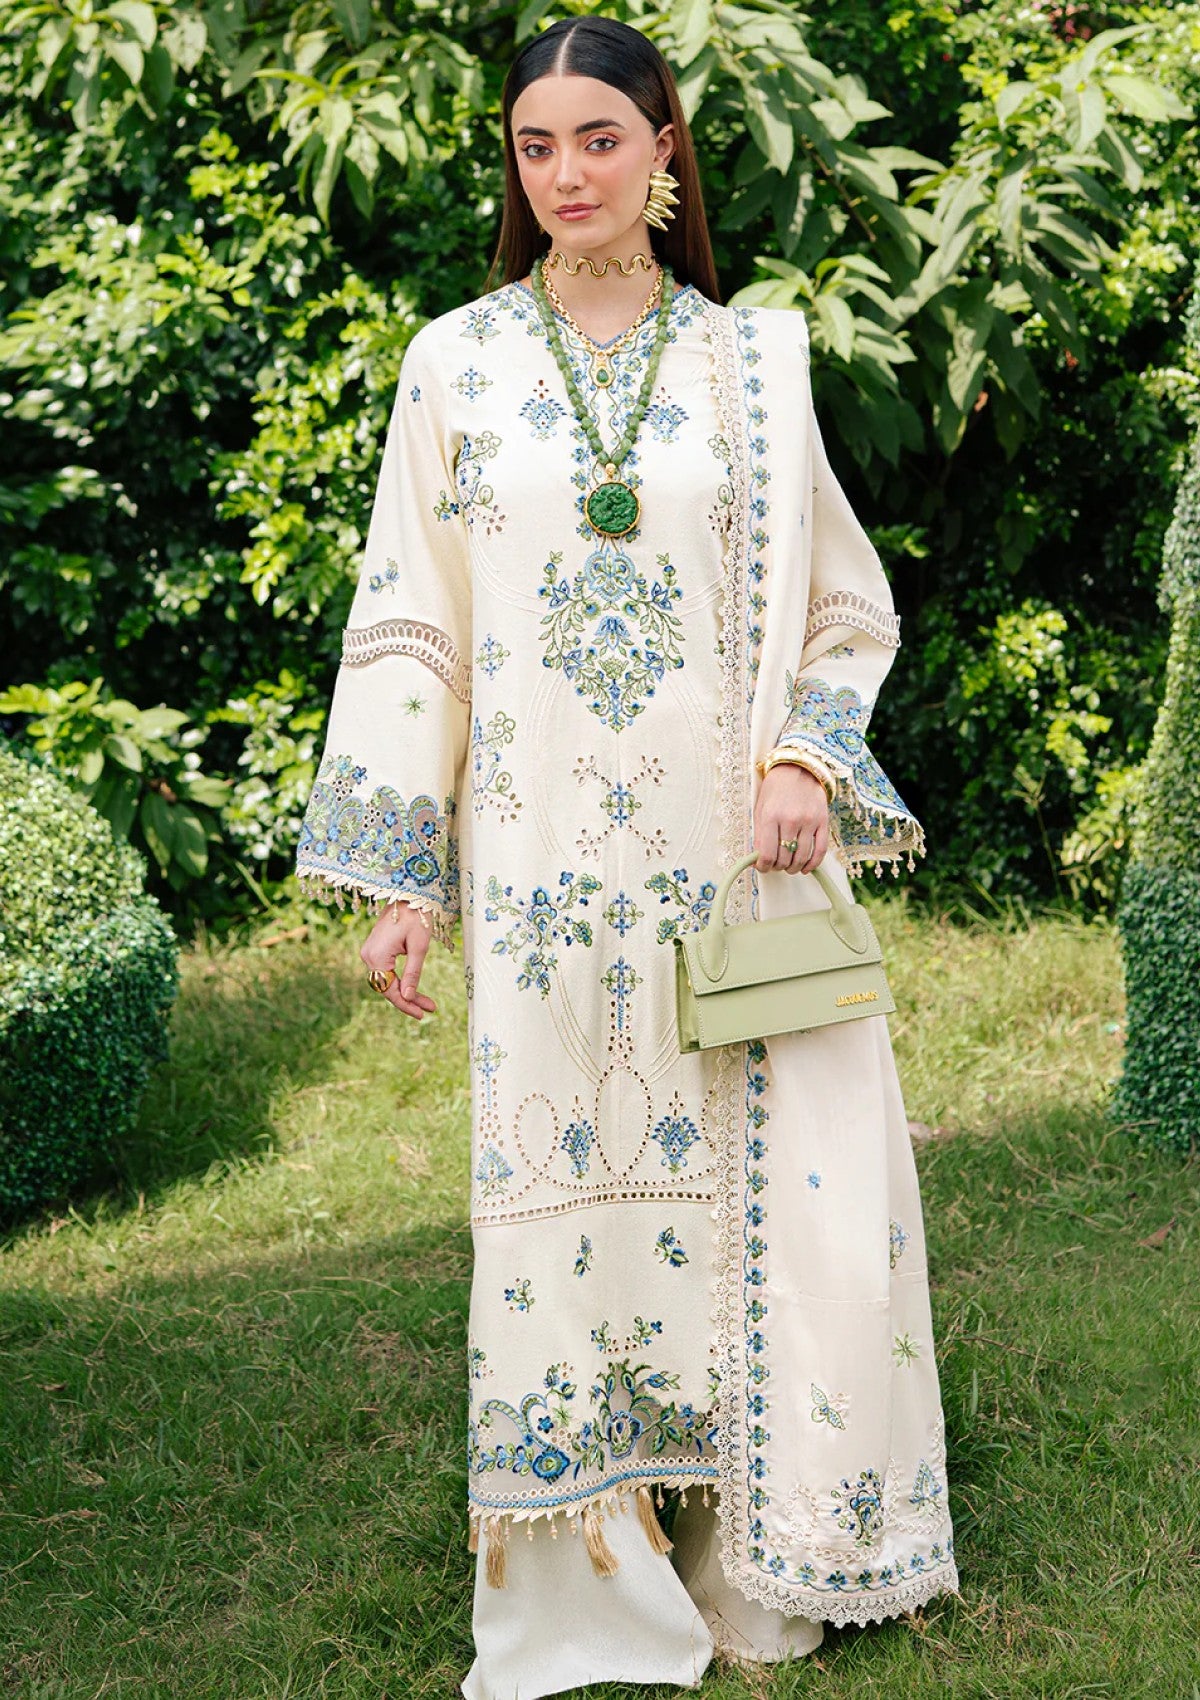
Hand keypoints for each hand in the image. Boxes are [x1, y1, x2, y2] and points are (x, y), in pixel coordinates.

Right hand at [360, 901, 438, 1019]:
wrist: (408, 894)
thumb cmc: (416, 917)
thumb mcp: (419, 947)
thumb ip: (412, 974)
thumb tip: (408, 997)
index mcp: (377, 956)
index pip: (390, 990)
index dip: (406, 1004)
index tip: (423, 1014)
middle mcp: (368, 956)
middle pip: (388, 987)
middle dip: (408, 999)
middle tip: (429, 1010)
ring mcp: (369, 952)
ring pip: (387, 981)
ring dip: (405, 991)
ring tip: (425, 1002)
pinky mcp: (374, 949)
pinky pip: (386, 971)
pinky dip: (399, 981)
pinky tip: (412, 989)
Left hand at [753, 763, 829, 874]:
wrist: (798, 769)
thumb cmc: (776, 789)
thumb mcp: (760, 809)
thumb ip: (759, 835)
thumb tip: (758, 859)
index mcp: (770, 817)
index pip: (767, 854)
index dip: (763, 866)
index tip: (762, 867)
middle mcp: (790, 820)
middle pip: (784, 858)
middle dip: (777, 867)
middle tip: (775, 865)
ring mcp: (809, 821)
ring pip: (801, 857)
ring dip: (793, 868)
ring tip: (789, 867)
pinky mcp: (823, 822)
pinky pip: (820, 850)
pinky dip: (813, 864)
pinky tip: (806, 868)